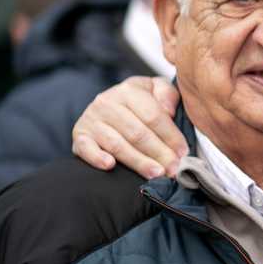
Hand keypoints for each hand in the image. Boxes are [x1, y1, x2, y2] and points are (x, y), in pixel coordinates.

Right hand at [71, 76, 186, 178]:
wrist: (108, 105)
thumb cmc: (140, 101)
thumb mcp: (156, 89)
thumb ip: (167, 94)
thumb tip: (168, 111)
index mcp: (129, 90)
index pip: (153, 116)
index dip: (170, 136)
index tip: (183, 152)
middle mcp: (106, 102)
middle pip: (137, 133)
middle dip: (159, 153)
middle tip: (173, 169)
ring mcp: (91, 120)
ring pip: (117, 144)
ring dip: (139, 161)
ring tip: (156, 174)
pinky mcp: (79, 136)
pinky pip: (86, 148)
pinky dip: (96, 158)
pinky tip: (110, 166)